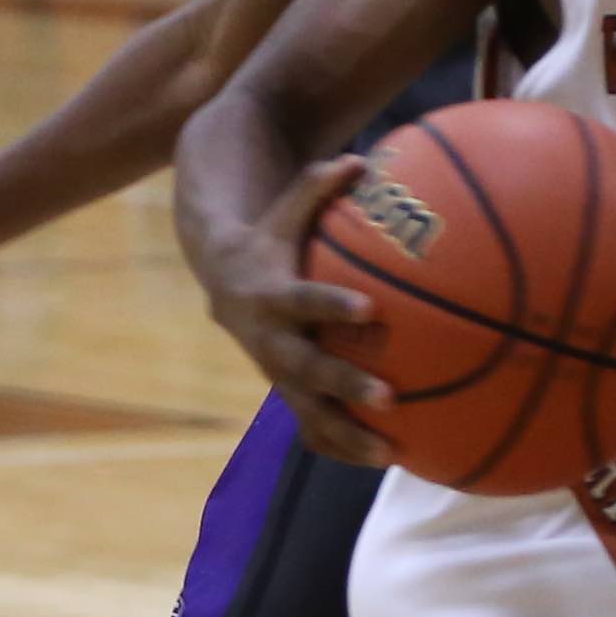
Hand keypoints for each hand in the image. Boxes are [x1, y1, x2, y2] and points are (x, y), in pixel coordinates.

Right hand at [198, 156, 396, 463]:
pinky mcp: (287, 394)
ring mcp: (278, 375)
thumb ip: (317, 187)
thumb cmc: (268, 239)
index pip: (302, 301)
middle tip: (390, 397)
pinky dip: (344, 448)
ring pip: (309, 415)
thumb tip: (359, 158)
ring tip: (391, 453)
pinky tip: (390, 458)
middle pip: (306, 371)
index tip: (368, 308)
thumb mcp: (283, 209)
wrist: (224, 281)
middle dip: (345, 386)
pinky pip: (314, 430)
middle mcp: (271, 342)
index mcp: (269, 296)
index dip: (331, 305)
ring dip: (348, 436)